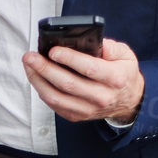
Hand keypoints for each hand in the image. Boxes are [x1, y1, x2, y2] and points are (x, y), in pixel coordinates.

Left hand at [22, 38, 144, 123]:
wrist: (129, 100)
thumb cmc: (122, 73)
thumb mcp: (125, 55)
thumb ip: (110, 47)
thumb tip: (89, 41)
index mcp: (116, 79)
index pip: (89, 69)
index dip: (69, 59)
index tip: (53, 50)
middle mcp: (102, 97)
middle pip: (68, 84)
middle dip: (45, 68)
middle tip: (31, 56)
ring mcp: (88, 109)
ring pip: (56, 97)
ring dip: (37, 80)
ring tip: (28, 65)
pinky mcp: (76, 115)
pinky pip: (53, 104)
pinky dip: (41, 90)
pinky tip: (35, 77)